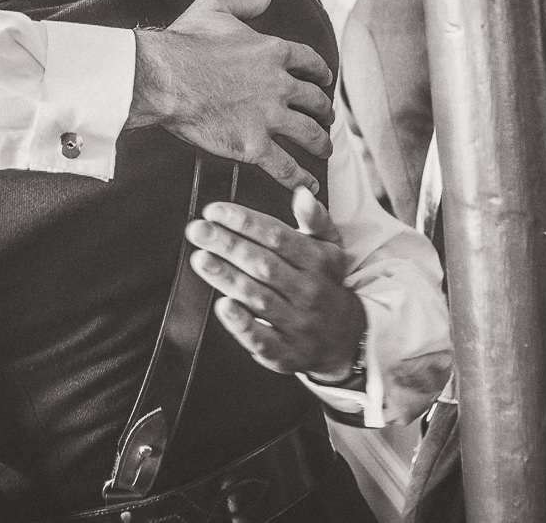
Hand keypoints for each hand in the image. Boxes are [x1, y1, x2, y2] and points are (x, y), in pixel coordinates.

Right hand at [132, 0, 333, 193]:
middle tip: (327, 119)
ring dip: (321, 144)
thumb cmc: (183, 42)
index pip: (309, 62)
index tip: (324, 80)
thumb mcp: (214, 9)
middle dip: (324, 111)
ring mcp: (269, 116)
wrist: (163, 77)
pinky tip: (308, 186)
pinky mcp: (253, 145)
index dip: (320, 72)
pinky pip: (286, 166)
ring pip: (308, 134)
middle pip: (314, 100)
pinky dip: (301, 179)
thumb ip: (243, 2)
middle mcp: (279, 84)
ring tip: (324, 150)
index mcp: (273, 51)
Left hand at [184, 188, 365, 381]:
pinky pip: (262, 338)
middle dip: (227, 245)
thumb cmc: (327, 284)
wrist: (346, 340)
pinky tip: (223, 306)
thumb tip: (302, 192)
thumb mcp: (330, 249)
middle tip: (198, 230)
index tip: (214, 210)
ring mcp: (297, 323)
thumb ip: (315, 220)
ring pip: (258, 298)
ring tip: (200, 258)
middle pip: (263, 264)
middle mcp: (308, 291)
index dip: (245, 222)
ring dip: (227, 277)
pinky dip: (242, 324)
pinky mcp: (284, 352)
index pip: (278, 237)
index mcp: (318, 261)